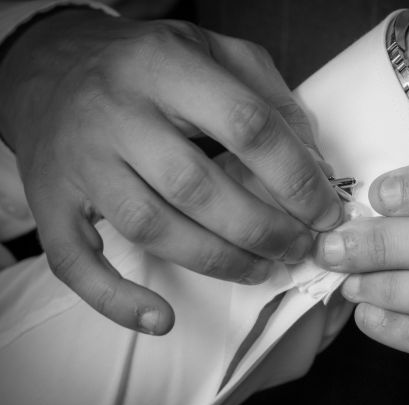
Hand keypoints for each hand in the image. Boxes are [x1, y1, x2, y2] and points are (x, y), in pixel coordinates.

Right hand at [0, 8, 341, 333]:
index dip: (296, 177)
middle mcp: (115, 112)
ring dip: (217, 261)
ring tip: (262, 270)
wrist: (50, 67)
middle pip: (198, 186)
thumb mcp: (212, 48)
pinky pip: (76, 261)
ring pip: (152, 227)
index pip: (246, 126)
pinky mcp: (51, 201)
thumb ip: (270, 95)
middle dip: (263, 228)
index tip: (326, 212)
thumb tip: (315, 163)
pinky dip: (118, 301)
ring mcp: (80, 161)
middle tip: (299, 248)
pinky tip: (161, 320)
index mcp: (163, 66)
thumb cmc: (144, 61)